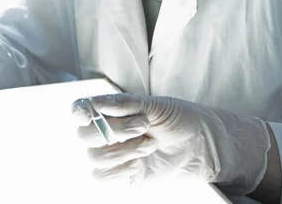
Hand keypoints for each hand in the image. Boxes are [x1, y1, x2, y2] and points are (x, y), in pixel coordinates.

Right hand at [72, 94, 270, 194]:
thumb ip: (125, 104)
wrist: (202, 145)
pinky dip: (119, 170)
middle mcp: (106, 133)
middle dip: (114, 130)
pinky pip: (101, 178)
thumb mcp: (156, 105)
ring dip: (123, 151)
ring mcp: (112, 155)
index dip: (79, 112)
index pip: (81, 110)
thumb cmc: (180, 119)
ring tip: (150, 144)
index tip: (88, 114)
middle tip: (143, 126)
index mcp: (111, 110)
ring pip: (94, 158)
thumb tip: (97, 103)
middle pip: (84, 135)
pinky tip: (139, 163)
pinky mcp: (120, 176)